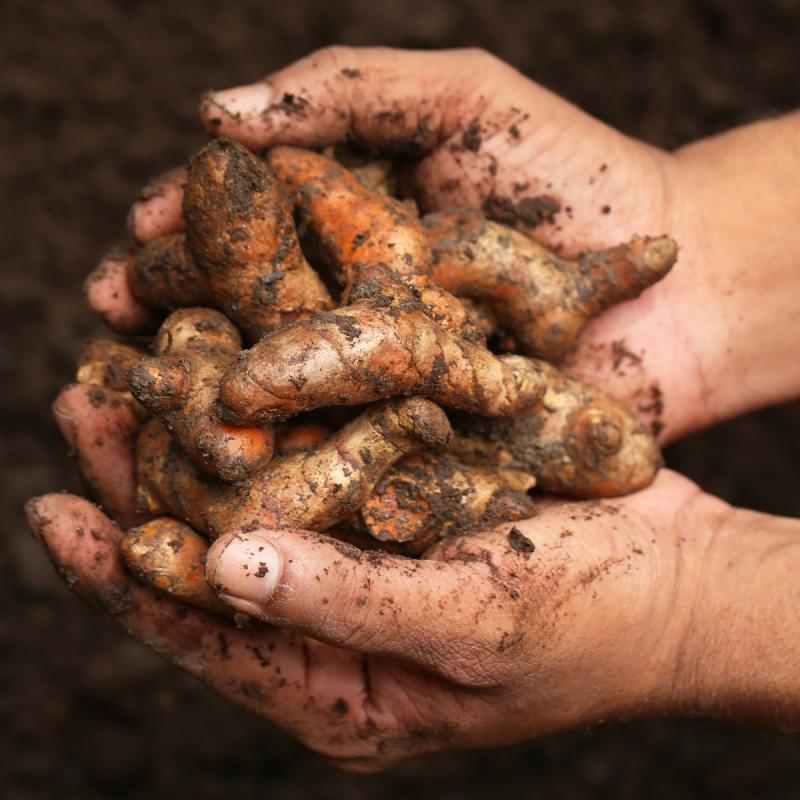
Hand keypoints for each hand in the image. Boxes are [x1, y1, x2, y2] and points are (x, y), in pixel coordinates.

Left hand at [28, 385, 799, 771]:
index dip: (125, 573)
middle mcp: (338, 623)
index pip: (204, 634)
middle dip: (143, 484)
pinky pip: (317, 460)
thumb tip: (222, 568)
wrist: (680, 581)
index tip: (55, 510)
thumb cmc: (596, 625)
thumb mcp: (473, 624)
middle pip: (212, 553)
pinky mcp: (402, 506)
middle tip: (84, 401)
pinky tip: (238, 361)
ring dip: (197, 437)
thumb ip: (347, 603)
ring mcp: (369, 560)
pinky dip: (276, 415)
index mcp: (341, 685)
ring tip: (132, 371)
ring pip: (256, 497)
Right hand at [88, 47, 799, 443]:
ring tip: (145, 397)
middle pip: (246, 308)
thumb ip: (348, 86)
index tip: (132, 239)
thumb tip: (216, 110)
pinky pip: (345, 446)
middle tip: (107, 328)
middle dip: (176, 315)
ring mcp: (386, 375)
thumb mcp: (465, 97)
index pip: (245, 226)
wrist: (682, 277)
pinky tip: (234, 464)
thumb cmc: (580, 175)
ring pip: (281, 385)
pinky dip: (291, 455)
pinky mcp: (422, 436)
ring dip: (211, 393)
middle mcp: (354, 301)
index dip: (186, 230)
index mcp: (350, 224)